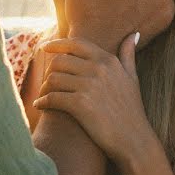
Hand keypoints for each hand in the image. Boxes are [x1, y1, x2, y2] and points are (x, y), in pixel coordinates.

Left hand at [33, 33, 157, 165]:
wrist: (134, 140)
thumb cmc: (132, 111)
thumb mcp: (132, 78)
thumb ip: (128, 55)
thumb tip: (133, 34)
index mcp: (108, 60)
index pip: (76, 44)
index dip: (57, 45)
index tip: (45, 49)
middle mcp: (98, 69)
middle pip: (60, 61)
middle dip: (49, 72)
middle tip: (46, 83)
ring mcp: (89, 86)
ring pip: (53, 78)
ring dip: (44, 88)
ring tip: (43, 96)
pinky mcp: (81, 104)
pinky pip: (52, 97)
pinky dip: (42, 102)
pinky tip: (40, 106)